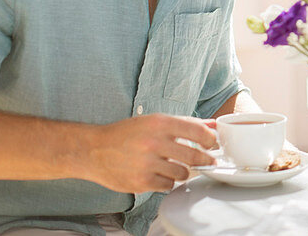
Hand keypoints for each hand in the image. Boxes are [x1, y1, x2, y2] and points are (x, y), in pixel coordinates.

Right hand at [83, 114, 216, 193]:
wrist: (94, 150)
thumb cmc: (126, 134)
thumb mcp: (155, 121)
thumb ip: (186, 123)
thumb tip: (213, 125)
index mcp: (160, 124)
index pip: (198, 131)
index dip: (211, 140)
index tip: (213, 144)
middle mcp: (154, 143)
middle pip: (194, 156)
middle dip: (205, 160)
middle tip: (208, 161)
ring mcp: (147, 164)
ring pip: (182, 173)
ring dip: (183, 171)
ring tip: (175, 166)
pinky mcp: (141, 182)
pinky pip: (167, 185)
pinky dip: (167, 181)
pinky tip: (159, 174)